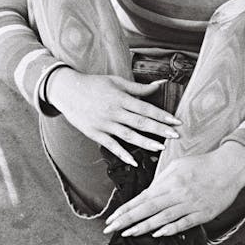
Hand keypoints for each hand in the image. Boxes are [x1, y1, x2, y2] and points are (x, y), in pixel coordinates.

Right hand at [46, 68, 180, 164]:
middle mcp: (114, 112)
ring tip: (161, 148)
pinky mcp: (95, 134)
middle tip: (176, 136)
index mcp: (121, 98)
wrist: (68, 91)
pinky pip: (111, 146)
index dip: (162, 115)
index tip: (176, 122)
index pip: (146, 108)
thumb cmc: (94, 85)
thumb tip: (160, 85)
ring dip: (146, 143)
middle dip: (159, 130)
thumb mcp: (116, 82)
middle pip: (140, 123)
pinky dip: (122, 155)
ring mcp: (104, 124)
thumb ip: (138, 87)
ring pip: (128, 136)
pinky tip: (134, 162)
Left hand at [103, 143, 244, 236]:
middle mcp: (178, 193)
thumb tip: (147, 194)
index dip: (125, 209)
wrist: (230, 167)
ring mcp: (190, 204)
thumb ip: (161, 181)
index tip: (112, 218)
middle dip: (127, 220)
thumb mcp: (178, 166)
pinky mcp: (203, 213)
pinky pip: (184, 223)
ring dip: (144, 227)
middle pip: (148, 209)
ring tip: (128, 233)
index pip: (142, 198)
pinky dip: (170, 229)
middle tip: (110, 229)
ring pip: (163, 218)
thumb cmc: (202, 165)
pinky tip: (157, 234)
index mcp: (169, 181)